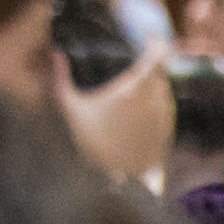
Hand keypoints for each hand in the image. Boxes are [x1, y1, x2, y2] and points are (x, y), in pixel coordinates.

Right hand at [62, 37, 171, 182]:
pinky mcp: (167, 133)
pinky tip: (140, 110)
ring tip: (136, 86)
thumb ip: (60, 78)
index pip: (158, 54)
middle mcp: (155, 100)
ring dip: (154, 84)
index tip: (146, 38)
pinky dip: (156, 103)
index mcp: (135, 88)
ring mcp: (164, 117)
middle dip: (151, 63)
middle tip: (137, 60)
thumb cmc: (93, 145)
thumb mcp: (70, 109)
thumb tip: (56, 54)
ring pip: (165, 89)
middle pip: (161, 70)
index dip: (155, 43)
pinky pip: (166, 108)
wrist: (118, 185)